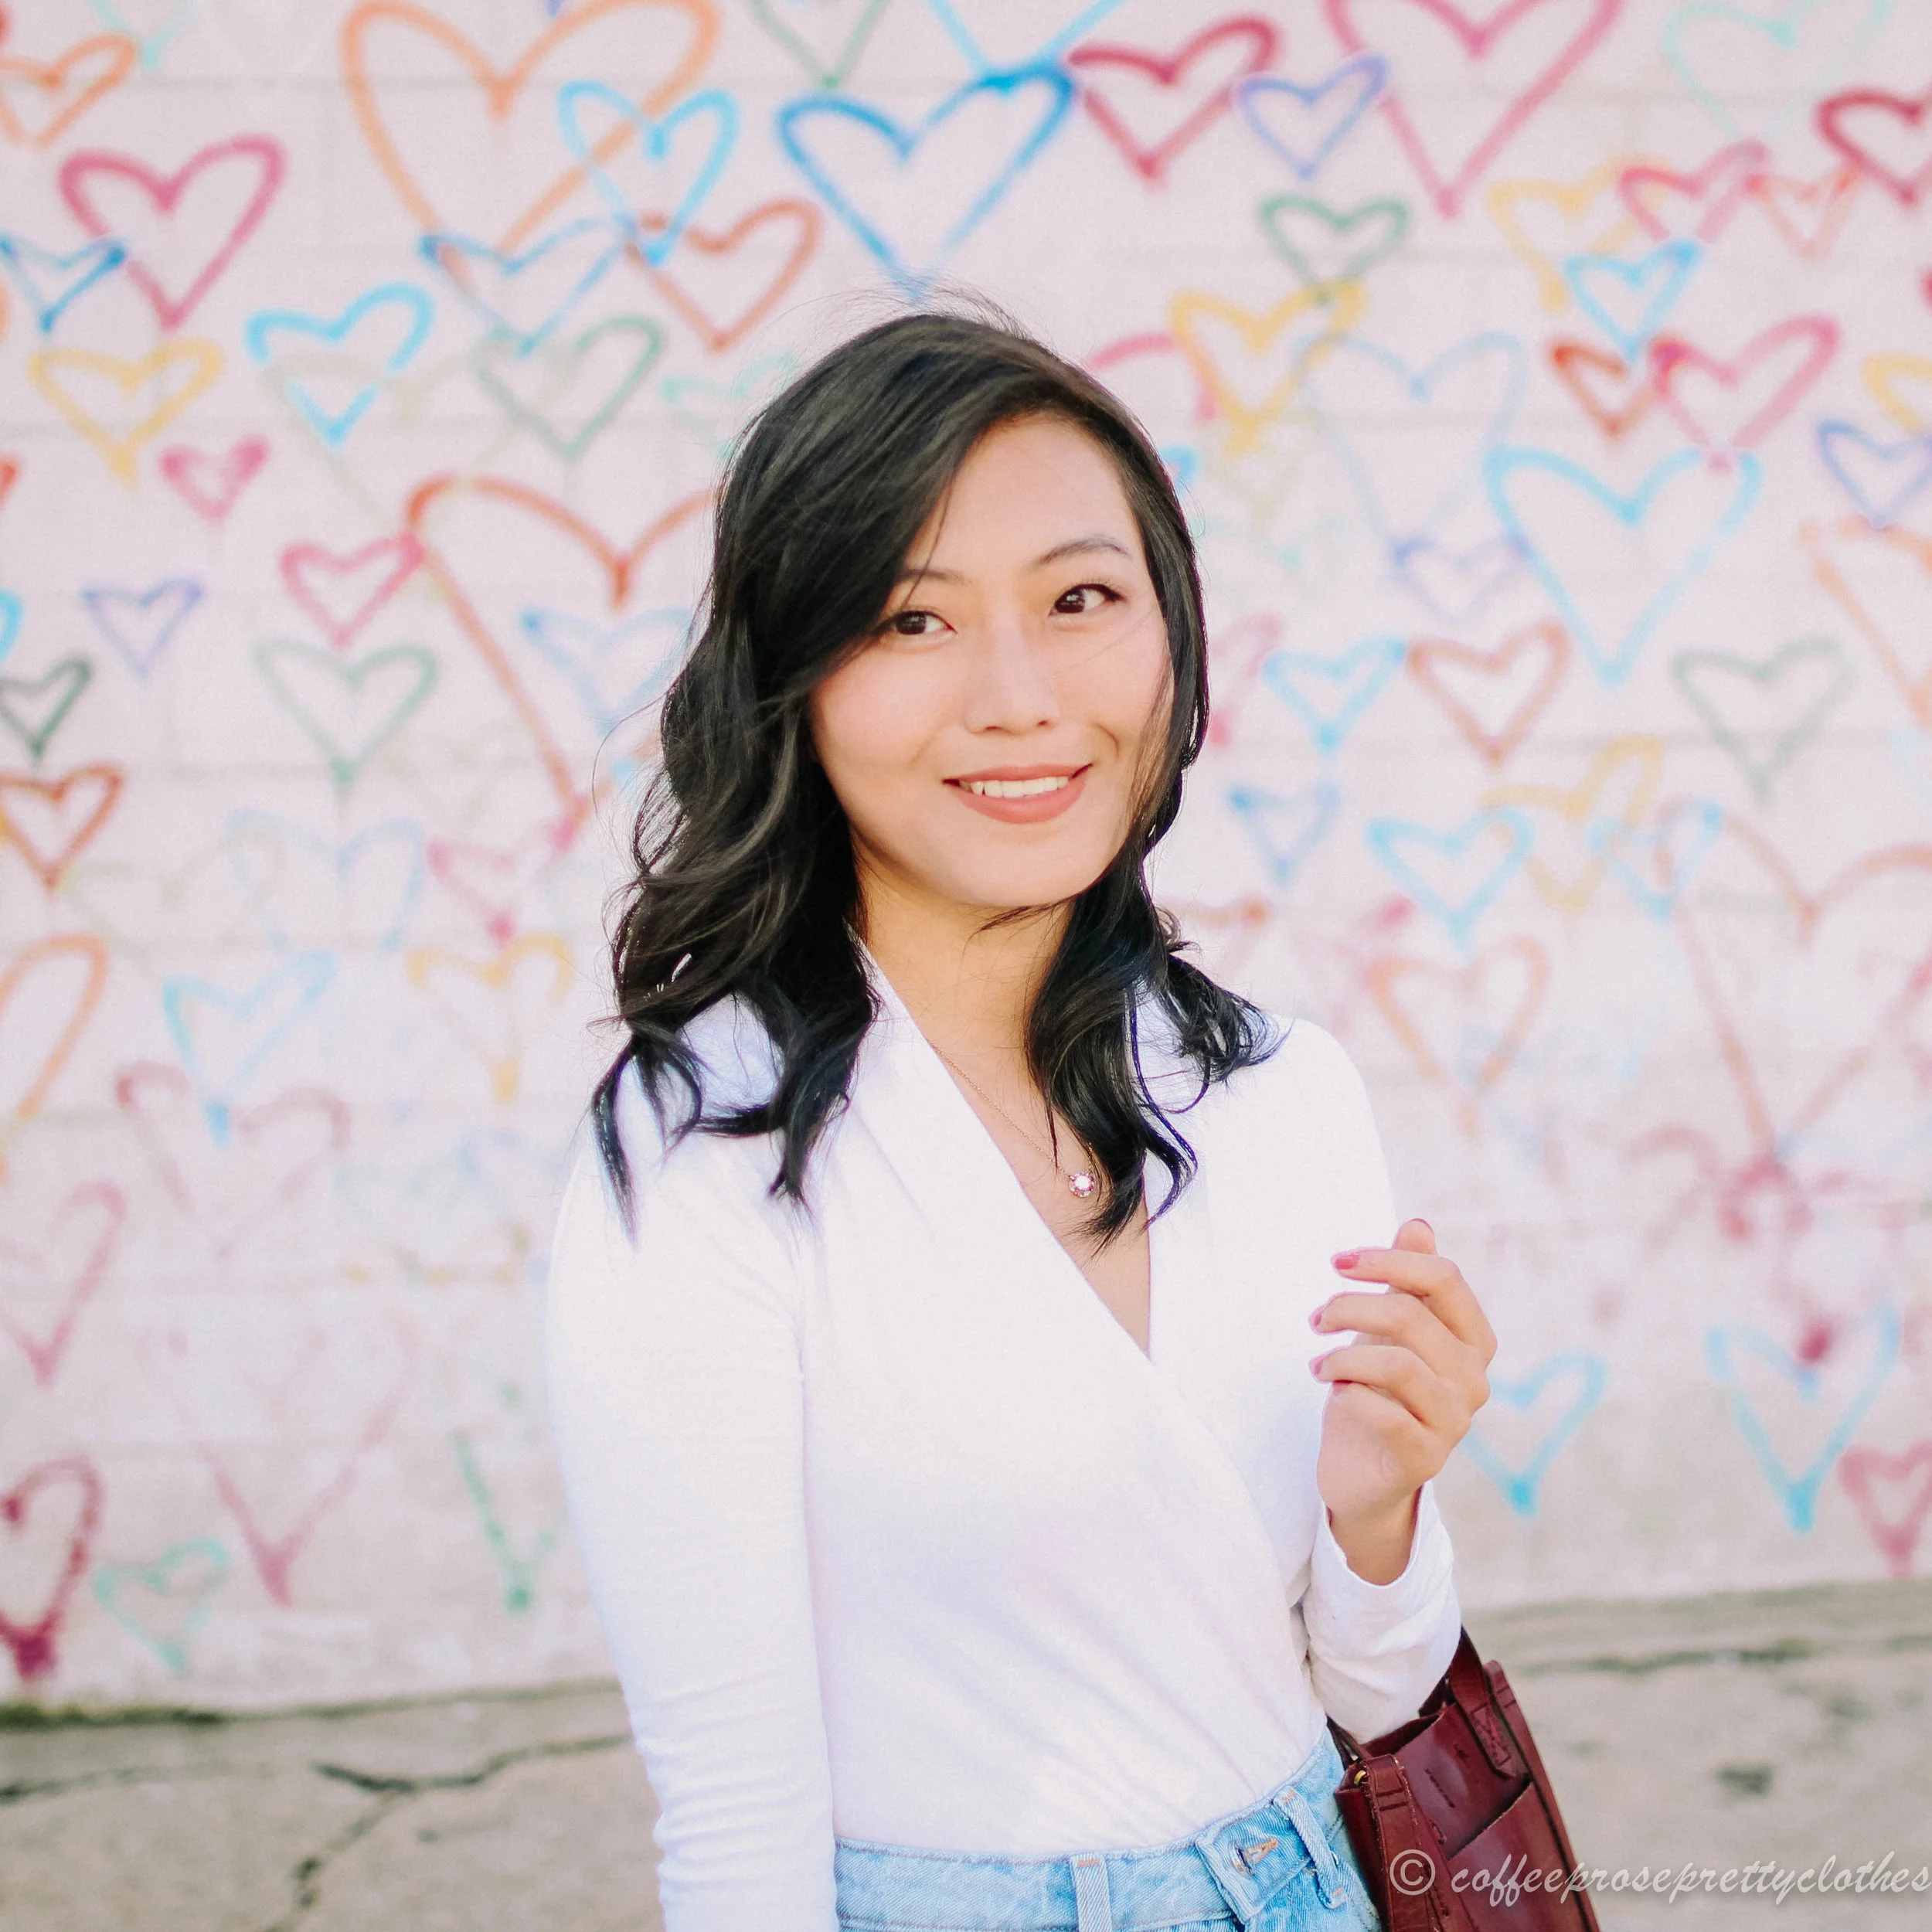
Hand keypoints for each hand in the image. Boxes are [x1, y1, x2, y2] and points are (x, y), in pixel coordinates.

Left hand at [1310, 1218, 1494, 1582]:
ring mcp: (1455, 1420)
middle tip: (1315, 1321)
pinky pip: (1385, 1414)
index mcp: (1473, 1337)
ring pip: (1397, 1364)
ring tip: (1317, 1364)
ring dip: (1342, 1356)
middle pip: (1410, 1315)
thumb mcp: (1387, 1327)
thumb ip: (1407, 1279)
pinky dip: (1348, 1393)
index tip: (1336, 1263)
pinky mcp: (1426, 1457)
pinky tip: (1333, 1392)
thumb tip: (1418, 1226)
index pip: (1443, 1278)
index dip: (1386, 1261)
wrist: (1361, 1467)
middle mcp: (1474, 1378)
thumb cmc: (1376, 1387)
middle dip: (1348, 1308)